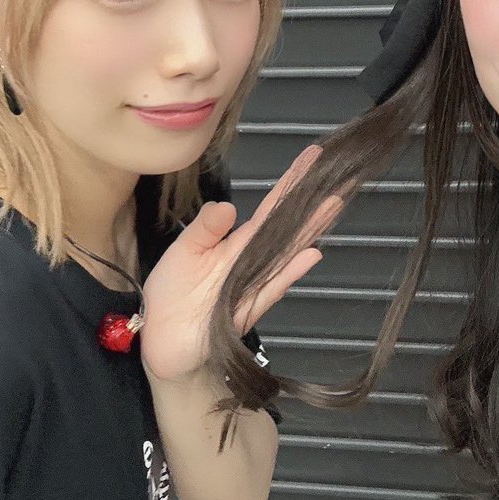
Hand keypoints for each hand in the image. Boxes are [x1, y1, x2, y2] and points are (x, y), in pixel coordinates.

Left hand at [139, 146, 341, 383]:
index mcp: (235, 243)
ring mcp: (253, 284)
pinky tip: (312, 253)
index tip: (311, 158)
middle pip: (288, 228)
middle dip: (312, 204)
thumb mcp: (183, 252)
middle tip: (338, 179)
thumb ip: (205, 229)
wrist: (160, 342)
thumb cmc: (169, 295)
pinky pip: (272, 286)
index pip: (270, 208)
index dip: (290, 183)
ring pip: (288, 252)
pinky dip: (290, 271)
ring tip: (333, 206)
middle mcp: (251, 260)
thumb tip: (229, 206)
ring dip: (310, 230)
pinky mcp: (247, 309)